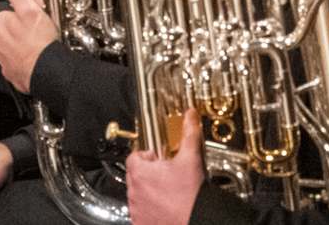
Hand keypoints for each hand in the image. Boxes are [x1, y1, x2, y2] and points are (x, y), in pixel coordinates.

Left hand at [0, 0, 60, 94]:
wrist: (46, 71)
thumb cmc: (40, 40)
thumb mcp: (31, 9)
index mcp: (1, 22)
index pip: (9, 11)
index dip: (23, 12)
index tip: (34, 16)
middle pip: (10, 28)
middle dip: (21, 28)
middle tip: (38, 30)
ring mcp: (3, 58)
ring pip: (12, 45)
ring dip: (22, 44)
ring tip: (38, 45)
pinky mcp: (10, 72)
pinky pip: (16, 61)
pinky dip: (23, 59)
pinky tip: (34, 57)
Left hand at [127, 106, 202, 224]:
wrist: (195, 221)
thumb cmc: (190, 195)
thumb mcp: (191, 158)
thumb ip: (189, 133)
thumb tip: (190, 115)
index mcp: (141, 173)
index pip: (133, 157)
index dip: (147, 155)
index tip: (158, 157)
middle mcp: (134, 192)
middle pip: (135, 175)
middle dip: (149, 172)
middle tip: (166, 173)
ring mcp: (136, 210)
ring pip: (137, 194)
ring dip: (148, 190)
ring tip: (168, 190)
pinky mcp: (140, 223)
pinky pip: (140, 212)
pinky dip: (149, 208)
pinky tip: (166, 205)